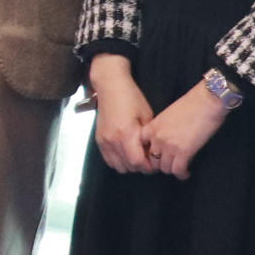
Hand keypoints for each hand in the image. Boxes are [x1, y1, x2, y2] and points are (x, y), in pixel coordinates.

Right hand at [88, 53, 154, 173]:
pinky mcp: (99, 140)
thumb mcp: (146, 116)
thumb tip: (153, 153)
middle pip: (128, 166)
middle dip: (141, 167)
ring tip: (137, 157)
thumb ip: (148, 137)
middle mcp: (113, 140)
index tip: (156, 164)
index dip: (148, 167)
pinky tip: (126, 154)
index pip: (137, 162)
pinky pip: (109, 160)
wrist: (110, 87)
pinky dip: (118, 161)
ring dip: (129, 165)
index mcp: (127, 133)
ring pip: (118, 166)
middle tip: (149, 160)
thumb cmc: (132, 98)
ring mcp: (104, 140)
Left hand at [140, 81, 232, 179]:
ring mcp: (169, 146)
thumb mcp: (168, 115)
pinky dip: (182, 174)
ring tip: (179, 169)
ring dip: (171, 169)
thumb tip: (164, 141)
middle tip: (169, 165)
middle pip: (152, 161)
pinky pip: (178, 170)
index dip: (148, 155)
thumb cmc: (191, 104)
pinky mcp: (184, 152)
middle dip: (160, 164)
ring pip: (164, 168)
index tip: (156, 157)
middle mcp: (157, 138)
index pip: (141, 147)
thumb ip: (162, 129)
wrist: (207, 101)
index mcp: (152, 127)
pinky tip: (186, 173)